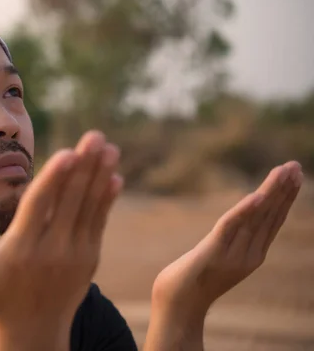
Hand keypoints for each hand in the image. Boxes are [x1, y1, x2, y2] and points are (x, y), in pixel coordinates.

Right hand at [0, 131, 122, 349]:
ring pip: (89, 208)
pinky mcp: (89, 259)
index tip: (67, 153)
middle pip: (69, 201)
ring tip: (109, 147)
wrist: (33, 332)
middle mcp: (51, 250)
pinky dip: (106, 200)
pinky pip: (98, 222)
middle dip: (84, 166)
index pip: (38, 207)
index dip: (53, 178)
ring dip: (100, 176)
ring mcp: (74, 255)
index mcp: (20, 249)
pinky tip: (113, 177)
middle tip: (95, 136)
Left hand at [152, 161, 303, 318]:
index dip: (284, 198)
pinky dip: (244, 211)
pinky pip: (230, 228)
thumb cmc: (192, 281)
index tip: (293, 175)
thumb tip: (239, 223)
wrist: (176, 305)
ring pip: (255, 218)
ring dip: (271, 193)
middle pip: (269, 217)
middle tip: (296, 166)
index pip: (272, 221)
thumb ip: (230, 243)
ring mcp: (232, 255)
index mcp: (251, 255)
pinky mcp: (212, 254)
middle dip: (284, 190)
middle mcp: (248, 255)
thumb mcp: (218, 258)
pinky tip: (257, 196)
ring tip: (284, 171)